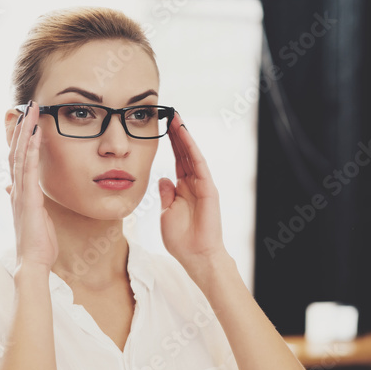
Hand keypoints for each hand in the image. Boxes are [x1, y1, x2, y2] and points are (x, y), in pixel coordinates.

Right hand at [7, 101, 58, 272]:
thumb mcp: (31, 216)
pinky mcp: (28, 198)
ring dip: (26, 132)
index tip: (26, 121)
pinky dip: (31, 150)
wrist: (33, 261)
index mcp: (19, 192)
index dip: (20, 139)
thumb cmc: (36, 242)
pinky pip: (29, 169)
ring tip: (31, 112)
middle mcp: (17, 189)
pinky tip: (35, 134)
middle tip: (28, 106)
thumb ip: (23, 199)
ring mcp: (20, 192)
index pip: (18, 160)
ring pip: (20, 155)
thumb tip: (11, 188)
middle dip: (22, 128)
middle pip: (16, 152)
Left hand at [158, 113, 227, 274]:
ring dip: (184, 136)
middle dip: (177, 134)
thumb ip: (166, 195)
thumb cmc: (182, 240)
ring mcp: (202, 185)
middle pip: (184, 153)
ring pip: (192, 155)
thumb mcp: (166, 214)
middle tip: (170, 113)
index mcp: (183, 188)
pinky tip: (185, 136)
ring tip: (176, 118)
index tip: (163, 126)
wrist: (197, 256)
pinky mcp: (208, 189)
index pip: (177, 160)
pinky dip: (192, 149)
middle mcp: (194, 183)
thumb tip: (163, 179)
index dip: (171, 143)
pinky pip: (199, 165)